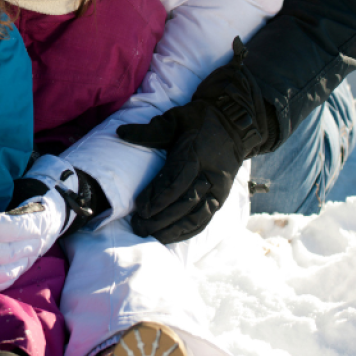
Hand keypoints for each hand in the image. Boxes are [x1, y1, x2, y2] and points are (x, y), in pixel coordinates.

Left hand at [0, 174, 103, 290]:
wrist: (50, 211)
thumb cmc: (28, 200)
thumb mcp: (23, 194)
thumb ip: (5, 202)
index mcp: (38, 218)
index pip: (22, 226)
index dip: (1, 229)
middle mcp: (36, 241)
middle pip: (13, 251)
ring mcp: (30, 257)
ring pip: (12, 269)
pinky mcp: (24, 268)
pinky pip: (12, 280)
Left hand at [121, 38, 275, 243]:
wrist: (235, 123)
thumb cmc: (198, 120)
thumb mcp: (174, 119)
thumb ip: (149, 130)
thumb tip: (120, 133)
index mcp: (196, 154)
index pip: (176, 181)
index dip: (157, 198)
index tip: (139, 209)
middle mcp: (209, 174)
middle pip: (184, 202)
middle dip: (160, 218)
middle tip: (138, 226)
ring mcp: (218, 187)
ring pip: (196, 214)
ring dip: (174, 229)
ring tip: (152, 235)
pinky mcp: (222, 195)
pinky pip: (207, 217)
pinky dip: (190, 229)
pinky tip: (173, 236)